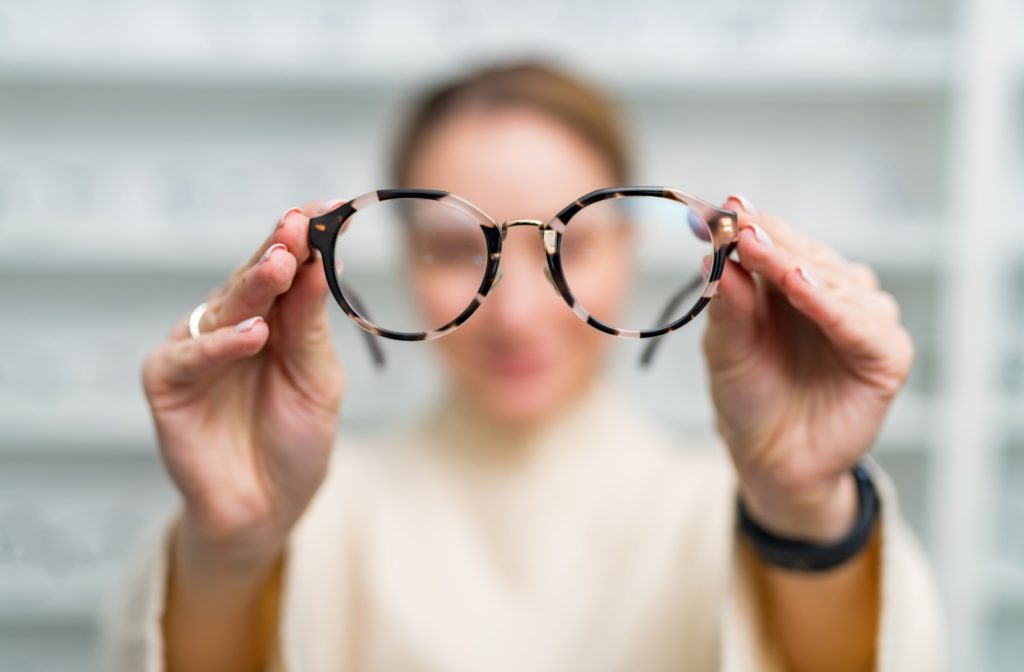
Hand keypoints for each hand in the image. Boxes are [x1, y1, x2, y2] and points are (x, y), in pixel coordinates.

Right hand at [142, 200, 345, 567]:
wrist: (266, 510)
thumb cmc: (294, 442)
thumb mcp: (317, 379)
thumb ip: (311, 326)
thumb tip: (320, 263)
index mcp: (274, 320)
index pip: (288, 270)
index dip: (306, 239)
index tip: (332, 206)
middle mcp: (233, 325)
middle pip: (254, 278)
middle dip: (278, 249)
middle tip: (300, 222)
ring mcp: (197, 350)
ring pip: (223, 307)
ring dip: (253, 285)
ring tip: (282, 264)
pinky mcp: (168, 382)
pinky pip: (192, 356)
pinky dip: (222, 345)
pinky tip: (253, 335)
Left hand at [702, 195, 913, 542]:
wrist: (770, 460)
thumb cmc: (748, 397)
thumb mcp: (725, 347)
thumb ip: (726, 302)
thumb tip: (713, 253)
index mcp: (792, 283)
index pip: (776, 242)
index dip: (750, 225)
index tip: (722, 208)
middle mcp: (832, 293)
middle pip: (803, 255)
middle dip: (769, 238)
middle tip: (737, 219)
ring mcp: (862, 321)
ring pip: (833, 281)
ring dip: (796, 263)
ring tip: (761, 246)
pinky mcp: (885, 355)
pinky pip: (859, 325)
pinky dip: (831, 306)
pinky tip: (802, 287)